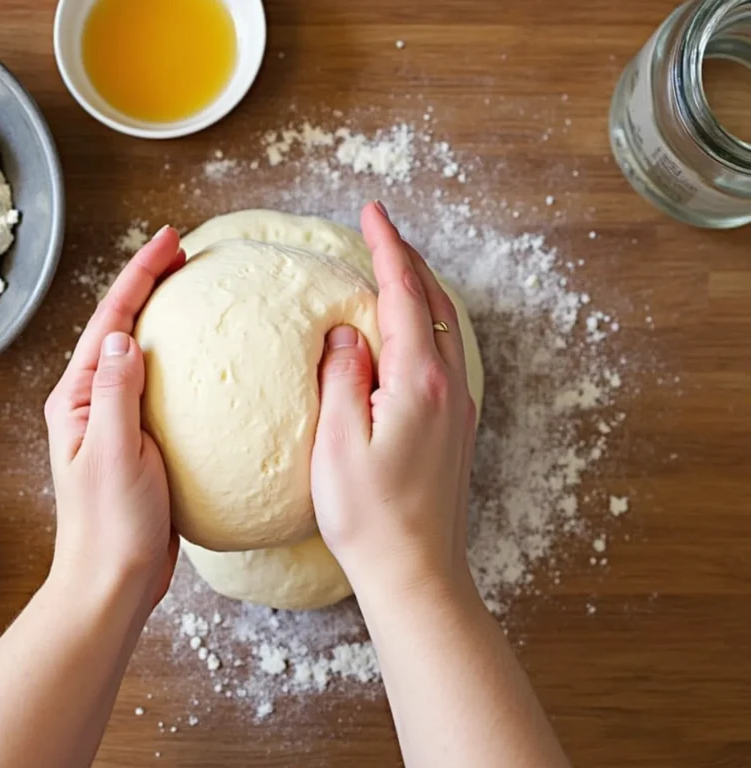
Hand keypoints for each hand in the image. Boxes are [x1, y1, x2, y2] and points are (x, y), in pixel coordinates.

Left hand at [44, 226, 185, 607]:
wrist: (113, 581)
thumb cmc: (110, 525)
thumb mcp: (114, 453)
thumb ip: (118, 392)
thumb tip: (127, 336)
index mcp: (79, 397)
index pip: (111, 321)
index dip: (140, 276)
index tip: (169, 241)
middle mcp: (92, 401)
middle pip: (122, 326)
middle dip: (149, 284)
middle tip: (183, 252)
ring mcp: (116, 420)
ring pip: (142, 353)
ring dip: (163, 316)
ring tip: (191, 288)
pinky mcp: (140, 441)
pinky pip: (161, 387)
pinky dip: (180, 361)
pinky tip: (203, 359)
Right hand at [310, 201, 476, 597]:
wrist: (416, 574)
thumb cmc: (369, 518)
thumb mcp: (338, 443)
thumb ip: (341, 378)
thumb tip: (349, 334)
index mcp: (419, 383)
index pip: (404, 295)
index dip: (387, 248)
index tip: (371, 212)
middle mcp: (448, 388)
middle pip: (434, 302)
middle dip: (406, 259)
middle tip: (377, 228)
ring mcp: (457, 409)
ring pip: (444, 328)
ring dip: (419, 290)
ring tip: (390, 269)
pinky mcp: (454, 429)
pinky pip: (443, 356)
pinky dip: (425, 324)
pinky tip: (405, 332)